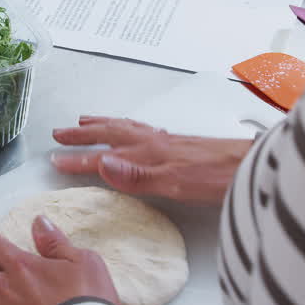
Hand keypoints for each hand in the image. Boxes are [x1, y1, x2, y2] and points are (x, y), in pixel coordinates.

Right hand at [52, 116, 253, 205]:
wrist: (249, 166)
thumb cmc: (215, 179)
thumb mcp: (173, 184)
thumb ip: (135, 175)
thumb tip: (101, 162)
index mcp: (146, 154)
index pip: (103, 158)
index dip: (78, 159)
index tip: (55, 160)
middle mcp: (152, 143)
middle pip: (110, 134)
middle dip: (83, 134)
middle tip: (59, 133)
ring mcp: (165, 140)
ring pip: (125, 126)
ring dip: (102, 123)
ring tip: (86, 120)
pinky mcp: (178, 142)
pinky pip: (141, 127)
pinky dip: (126, 124)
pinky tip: (131, 129)